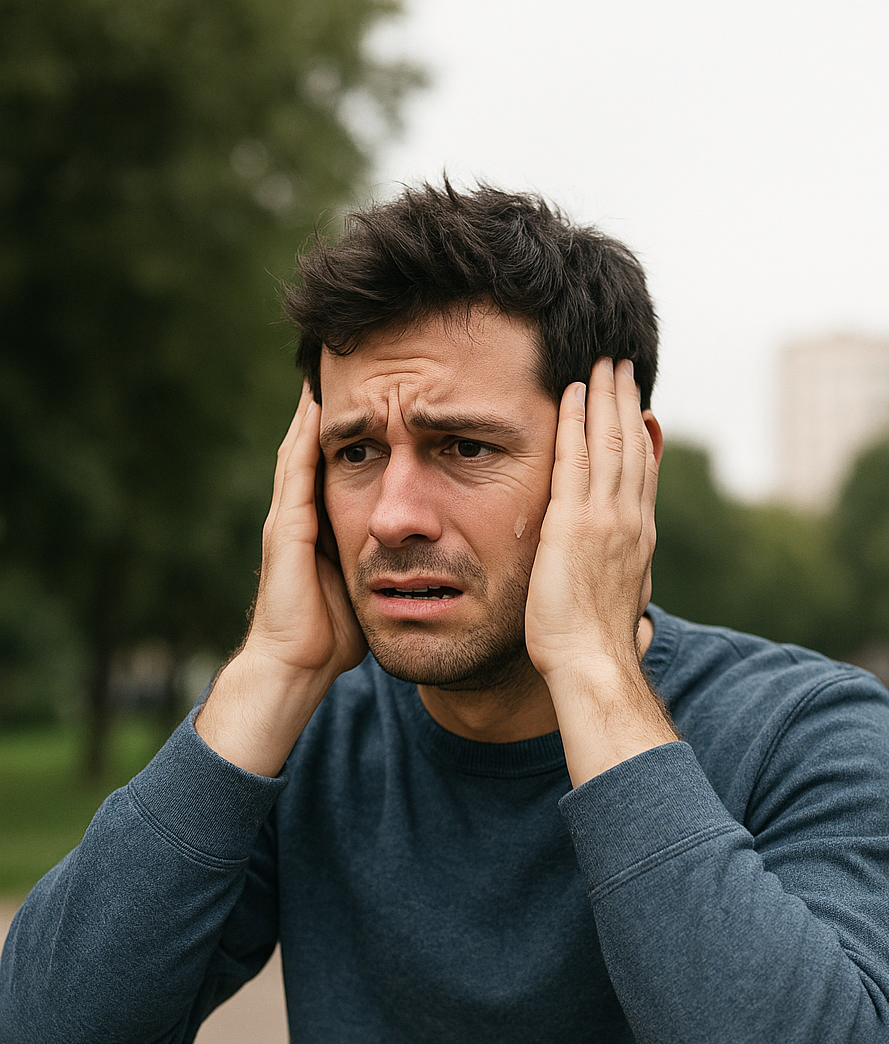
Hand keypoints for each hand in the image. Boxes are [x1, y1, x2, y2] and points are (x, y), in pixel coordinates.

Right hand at [246, 385, 365, 678]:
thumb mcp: (374, 587)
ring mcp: (289, 518)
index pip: (341, 464)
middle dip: (338, 407)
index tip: (380, 395)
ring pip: (302, 449)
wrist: (297, 665)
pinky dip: (304, 438)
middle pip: (319, 446)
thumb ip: (391, 562)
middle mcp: (302, 514)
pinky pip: (295, 472)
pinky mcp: (285, 529)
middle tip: (351, 363)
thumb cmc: (335, 636)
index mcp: (324, 525)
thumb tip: (433, 552)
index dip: (359, 430)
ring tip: (332, 368)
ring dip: (315, 410)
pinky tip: (316, 406)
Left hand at [524, 358, 675, 785]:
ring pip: (609, 442)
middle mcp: (630, 522)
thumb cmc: (601, 655)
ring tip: (601, 363)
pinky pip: (575, 457)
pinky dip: (575, 421)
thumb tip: (648, 624)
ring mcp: (606, 519)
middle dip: (626, 403)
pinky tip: (570, 392)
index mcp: (640, 542)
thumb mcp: (626, 621)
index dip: (642, 440)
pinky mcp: (575, 522)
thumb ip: (633, 606)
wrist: (594, 665)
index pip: (643, 478)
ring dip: (604, 397)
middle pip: (633, 448)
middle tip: (621, 366)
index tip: (640, 411)